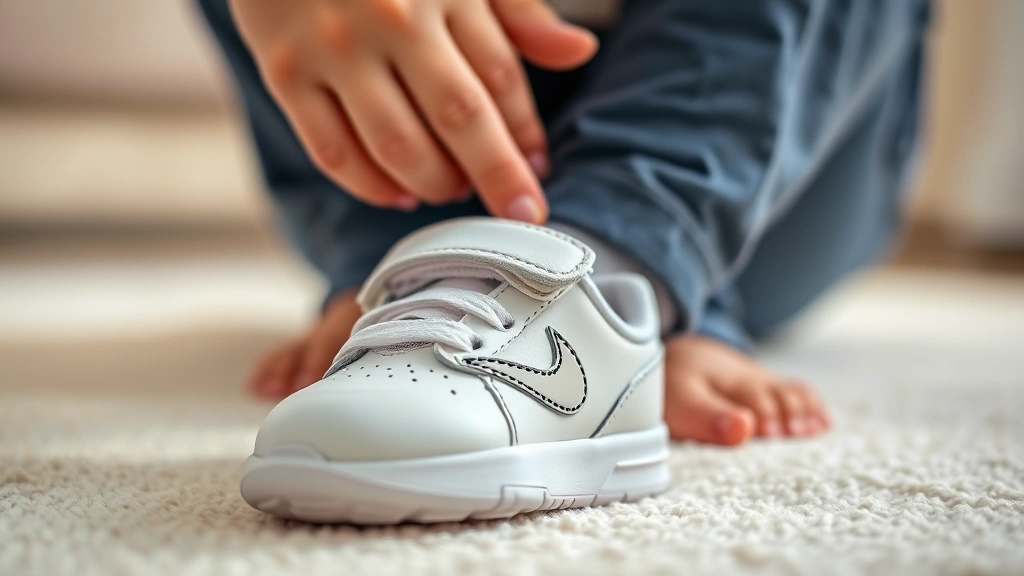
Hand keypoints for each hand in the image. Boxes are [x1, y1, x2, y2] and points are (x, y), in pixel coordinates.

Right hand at [229, 0, 597, 222]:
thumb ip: (519, 11)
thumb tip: (580, 51)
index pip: (501, 77)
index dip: (524, 134)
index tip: (538, 171)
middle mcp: (390, 18)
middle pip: (459, 117)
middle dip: (497, 176)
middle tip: (519, 212)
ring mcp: (333, 47)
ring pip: (397, 144)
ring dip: (436, 183)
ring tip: (452, 190)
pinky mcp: (284, 73)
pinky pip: (332, 152)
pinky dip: (371, 187)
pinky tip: (399, 194)